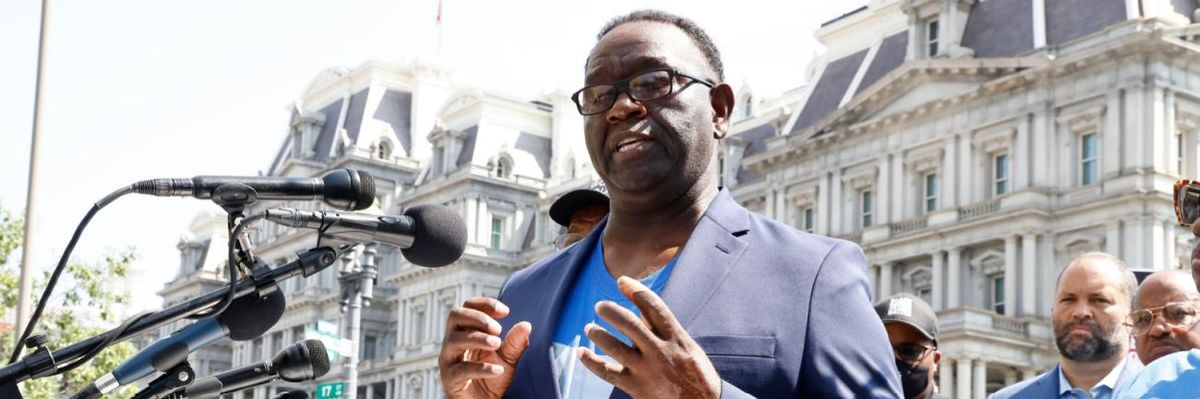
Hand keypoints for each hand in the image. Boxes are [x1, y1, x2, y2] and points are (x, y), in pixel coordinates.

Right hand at [438, 297, 531, 398]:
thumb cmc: (490, 378)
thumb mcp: (507, 358)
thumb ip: (515, 342)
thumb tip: (526, 325)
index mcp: (465, 332)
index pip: (467, 306)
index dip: (485, 304)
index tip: (505, 311)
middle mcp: (453, 342)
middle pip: (455, 315)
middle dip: (478, 317)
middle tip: (498, 329)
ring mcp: (449, 360)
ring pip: (454, 340)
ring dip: (478, 338)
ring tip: (497, 343)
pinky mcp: (450, 378)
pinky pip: (461, 370)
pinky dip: (481, 368)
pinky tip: (498, 369)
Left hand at [576, 276, 721, 398]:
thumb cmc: (694, 372)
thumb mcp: (685, 346)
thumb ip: (662, 328)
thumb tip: (641, 307)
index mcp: (675, 338)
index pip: (654, 307)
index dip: (636, 290)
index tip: (622, 281)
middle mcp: (659, 352)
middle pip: (629, 323)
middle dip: (610, 311)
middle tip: (600, 306)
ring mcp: (646, 370)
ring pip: (614, 346)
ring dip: (598, 333)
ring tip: (590, 327)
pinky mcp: (635, 387)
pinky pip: (607, 372)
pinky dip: (591, 361)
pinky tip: (581, 352)